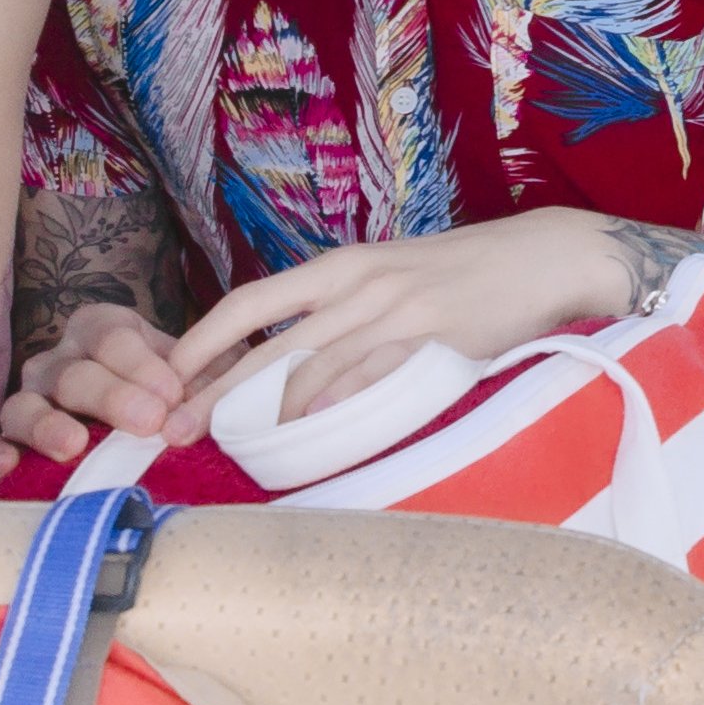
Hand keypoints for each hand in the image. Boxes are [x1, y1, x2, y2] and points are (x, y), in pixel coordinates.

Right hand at [0, 295, 200, 476]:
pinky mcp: (5, 439)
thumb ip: (209, 385)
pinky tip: (5, 466)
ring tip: (72, 447)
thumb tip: (199, 416)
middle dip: (111, 397)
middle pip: (74, 373)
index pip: (113, 336)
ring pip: (23, 405)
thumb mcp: (202, 376)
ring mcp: (28, 398)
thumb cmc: (178, 394)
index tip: (173, 393)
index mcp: (104, 330)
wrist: (152, 424)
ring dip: (47, 426)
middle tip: (148, 422)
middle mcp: (60, 360)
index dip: (141, 363)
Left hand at [159, 210, 623, 426]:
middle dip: (213, 389)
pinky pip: (369, 377)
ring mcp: (394, 311)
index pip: (250, 302)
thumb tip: (285, 368)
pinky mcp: (431, 338)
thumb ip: (341, 314)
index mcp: (341, 266)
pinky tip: (310, 431)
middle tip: (173, 430)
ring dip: (265, 412)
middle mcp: (358, 282)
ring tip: (231, 445)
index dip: (201, 340)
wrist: (540, 259)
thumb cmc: (463, 274)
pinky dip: (335, 406)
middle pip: (267, 343)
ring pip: (311, 366)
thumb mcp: (390, 277)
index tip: (163, 378)